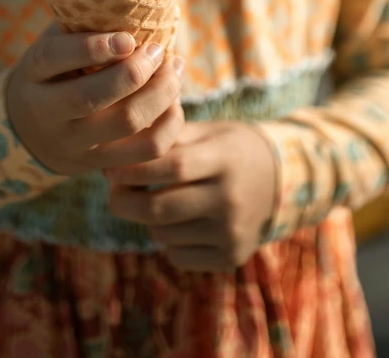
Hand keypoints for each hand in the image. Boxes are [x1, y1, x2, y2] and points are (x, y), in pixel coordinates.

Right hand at [6, 24, 184, 176]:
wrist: (28, 132)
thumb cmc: (54, 73)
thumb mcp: (54, 46)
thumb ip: (83, 26)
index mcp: (33, 74)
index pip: (53, 57)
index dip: (92, 47)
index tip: (127, 37)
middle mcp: (47, 113)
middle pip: (92, 97)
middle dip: (135, 71)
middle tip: (158, 50)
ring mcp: (75, 143)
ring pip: (127, 123)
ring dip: (161, 93)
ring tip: (174, 67)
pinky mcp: (101, 164)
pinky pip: (147, 150)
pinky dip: (170, 123)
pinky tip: (174, 101)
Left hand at [107, 121, 276, 271]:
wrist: (280, 179)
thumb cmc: (230, 148)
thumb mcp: (208, 132)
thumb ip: (168, 138)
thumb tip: (116, 146)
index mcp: (224, 159)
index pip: (172, 166)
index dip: (134, 169)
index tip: (108, 167)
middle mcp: (230, 198)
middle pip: (160, 207)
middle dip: (125, 201)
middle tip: (113, 192)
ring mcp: (232, 232)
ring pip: (163, 234)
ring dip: (148, 219)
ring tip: (156, 200)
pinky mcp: (231, 256)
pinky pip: (177, 256)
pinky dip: (168, 240)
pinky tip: (180, 221)